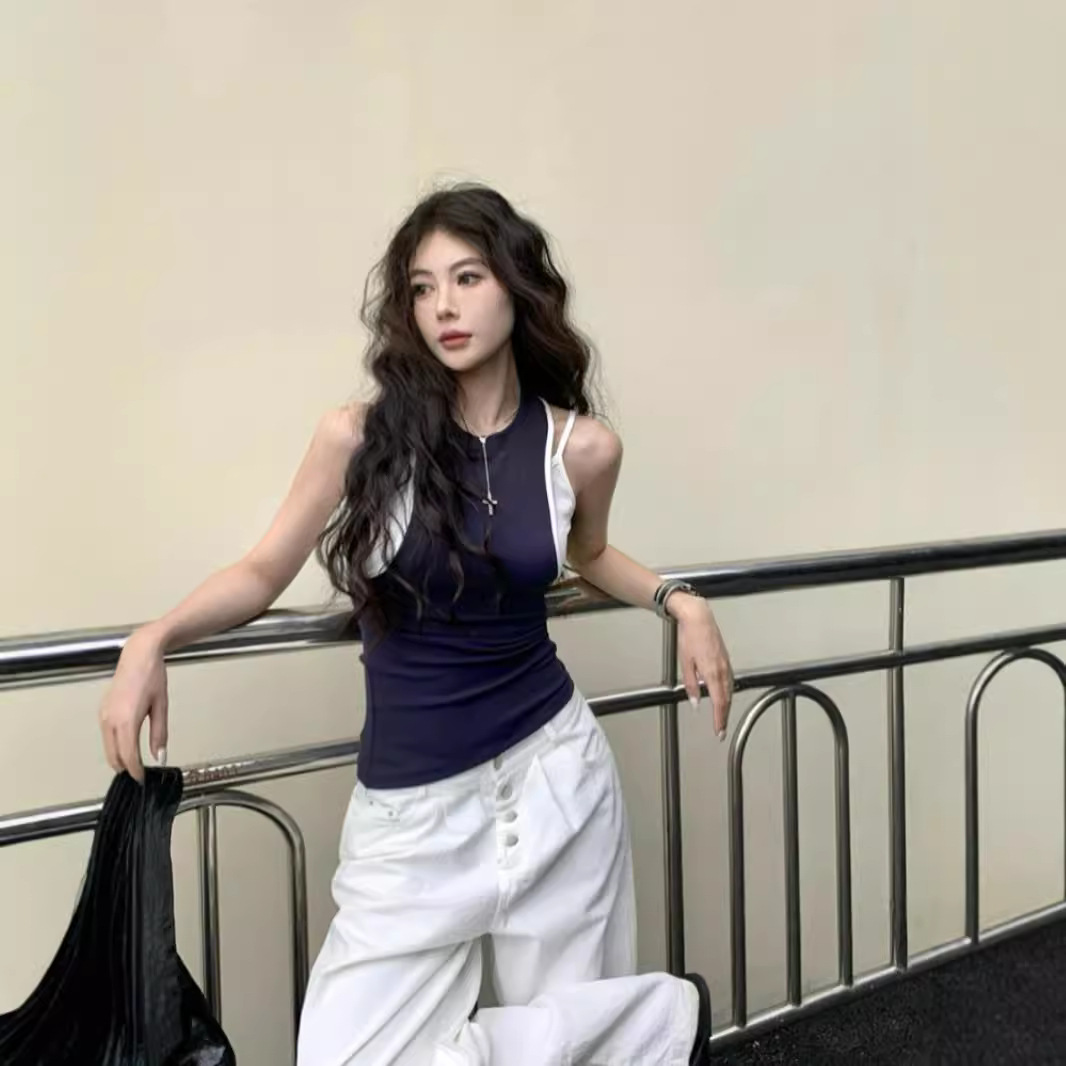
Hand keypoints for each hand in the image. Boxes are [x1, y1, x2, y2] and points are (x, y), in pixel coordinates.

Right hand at [98, 626, 169, 781]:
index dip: (135, 771)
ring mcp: (103, 715)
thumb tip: (160, 756)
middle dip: (126, 768)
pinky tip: (127, 747)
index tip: (142, 780)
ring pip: (108, 748)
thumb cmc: (153, 676)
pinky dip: (115, 746)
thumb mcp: (161, 706)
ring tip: (135, 764)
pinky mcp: (102, 711)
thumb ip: (159, 734)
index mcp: (126, 721)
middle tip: (140, 776)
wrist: (139, 654)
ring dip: (119, 758)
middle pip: (114, 756)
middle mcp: (110, 720)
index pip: (128, 756)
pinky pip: (106, 736)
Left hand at [670, 594, 733, 739]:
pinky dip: (728, 692)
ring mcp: (726, 664)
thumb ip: (691, 685)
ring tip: (722, 717)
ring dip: (726, 705)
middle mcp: (722, 669)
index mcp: (712, 672)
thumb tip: (694, 702)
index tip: (719, 731)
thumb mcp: (685, 663)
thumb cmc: (690, 636)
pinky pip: (729, 681)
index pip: (718, 703)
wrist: (698, 617)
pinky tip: (724, 694)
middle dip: (724, 716)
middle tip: (721, 730)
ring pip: (729, 690)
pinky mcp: (726, 659)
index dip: (719, 719)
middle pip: (726, 699)